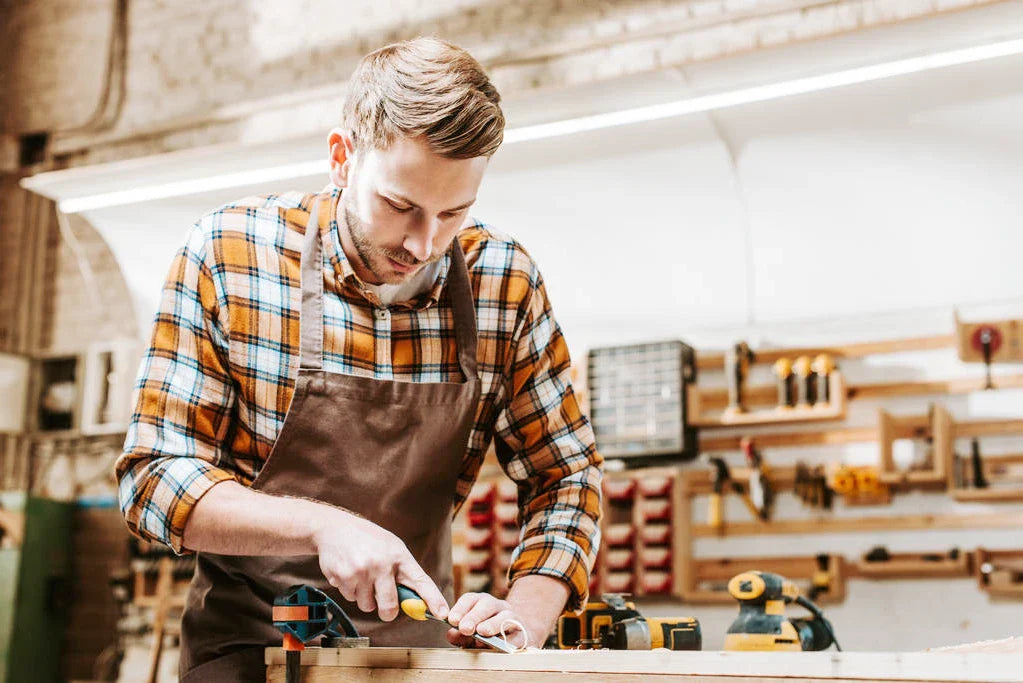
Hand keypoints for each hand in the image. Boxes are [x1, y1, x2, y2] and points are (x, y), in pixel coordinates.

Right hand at [313, 509, 447, 622]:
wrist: (334, 528)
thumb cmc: (368, 540)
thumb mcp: (391, 547)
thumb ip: (402, 573)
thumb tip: (415, 603)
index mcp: (398, 555)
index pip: (420, 581)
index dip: (433, 599)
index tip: (443, 614)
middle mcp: (381, 564)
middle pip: (389, 607)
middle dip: (388, 612)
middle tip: (385, 609)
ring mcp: (361, 571)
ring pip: (367, 605)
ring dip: (366, 598)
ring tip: (362, 577)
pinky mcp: (343, 577)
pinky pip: (351, 598)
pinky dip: (351, 591)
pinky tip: (349, 572)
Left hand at [445, 592, 529, 648]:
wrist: (515, 639)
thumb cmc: (487, 637)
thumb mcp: (471, 636)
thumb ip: (460, 635)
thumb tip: (451, 635)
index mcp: (480, 603)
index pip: (470, 599)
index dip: (460, 608)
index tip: (452, 620)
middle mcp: (497, 606)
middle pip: (486, 605)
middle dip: (474, 616)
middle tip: (465, 628)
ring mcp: (512, 616)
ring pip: (504, 615)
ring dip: (492, 624)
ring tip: (482, 632)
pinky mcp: (523, 631)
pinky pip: (517, 633)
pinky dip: (509, 639)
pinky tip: (501, 645)